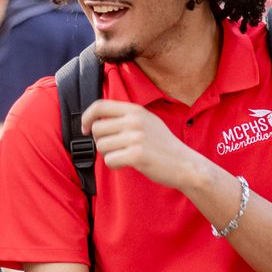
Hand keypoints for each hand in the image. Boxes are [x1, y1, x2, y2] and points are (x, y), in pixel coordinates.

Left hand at [81, 99, 207, 189]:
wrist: (186, 164)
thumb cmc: (163, 146)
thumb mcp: (147, 121)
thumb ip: (125, 117)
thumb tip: (95, 119)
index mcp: (135, 110)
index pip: (99, 106)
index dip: (86, 117)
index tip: (85, 128)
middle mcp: (135, 121)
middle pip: (96, 130)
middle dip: (101, 142)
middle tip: (116, 148)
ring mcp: (136, 137)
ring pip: (101, 146)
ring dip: (110, 154)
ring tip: (126, 155)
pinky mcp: (136, 154)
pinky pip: (109, 160)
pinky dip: (115, 165)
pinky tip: (128, 164)